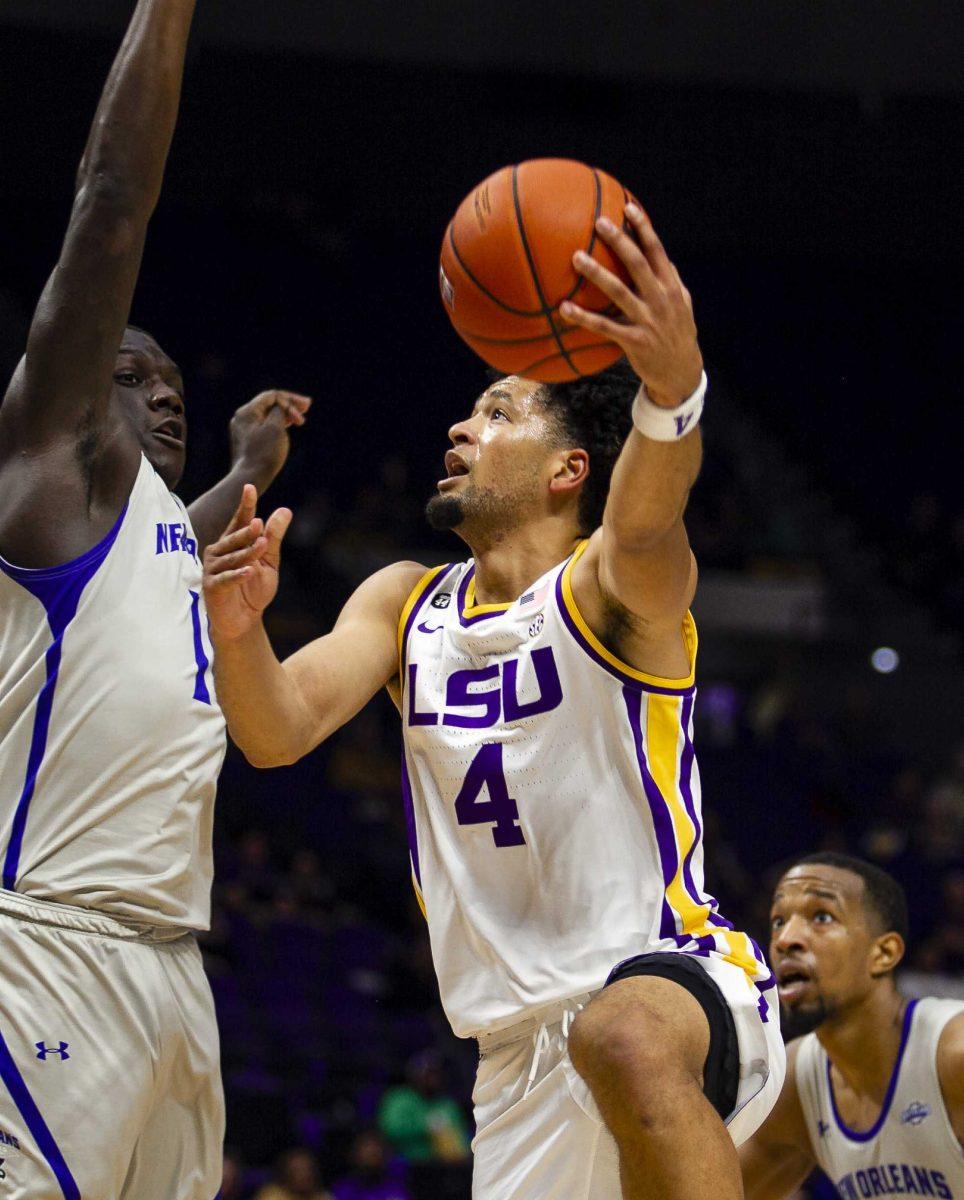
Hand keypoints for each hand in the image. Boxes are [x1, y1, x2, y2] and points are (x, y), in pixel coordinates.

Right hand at [203, 484, 291, 640]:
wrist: (244, 620)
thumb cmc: (253, 588)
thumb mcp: (269, 561)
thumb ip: (274, 537)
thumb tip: (284, 510)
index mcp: (232, 543)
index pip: (240, 521)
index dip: (245, 505)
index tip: (250, 487)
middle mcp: (218, 552)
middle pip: (234, 538)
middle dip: (246, 531)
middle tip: (259, 523)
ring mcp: (213, 570)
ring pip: (232, 558)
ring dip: (247, 552)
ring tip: (262, 546)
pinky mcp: (212, 588)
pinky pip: (225, 579)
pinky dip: (237, 575)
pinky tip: (249, 571)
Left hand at [229, 389, 311, 487]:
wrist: (250, 479)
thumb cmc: (264, 454)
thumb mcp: (276, 427)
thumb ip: (280, 411)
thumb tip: (280, 408)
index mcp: (247, 411)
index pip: (272, 396)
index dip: (290, 400)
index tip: (305, 411)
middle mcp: (242, 418)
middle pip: (269, 404)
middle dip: (289, 405)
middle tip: (307, 405)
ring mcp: (244, 430)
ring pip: (267, 416)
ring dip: (284, 415)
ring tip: (299, 417)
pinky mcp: (247, 441)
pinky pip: (264, 426)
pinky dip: (277, 425)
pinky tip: (287, 426)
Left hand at [560, 206, 702, 407]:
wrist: (681, 373)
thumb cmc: (678, 334)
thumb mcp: (684, 305)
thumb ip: (673, 281)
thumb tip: (664, 258)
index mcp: (671, 287)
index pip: (657, 251)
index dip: (643, 229)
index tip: (628, 208)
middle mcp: (660, 299)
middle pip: (637, 264)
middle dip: (619, 241)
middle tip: (598, 222)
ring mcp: (647, 320)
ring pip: (618, 291)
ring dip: (597, 273)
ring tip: (576, 257)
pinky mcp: (634, 341)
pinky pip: (605, 327)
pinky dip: (584, 317)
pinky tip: (565, 308)